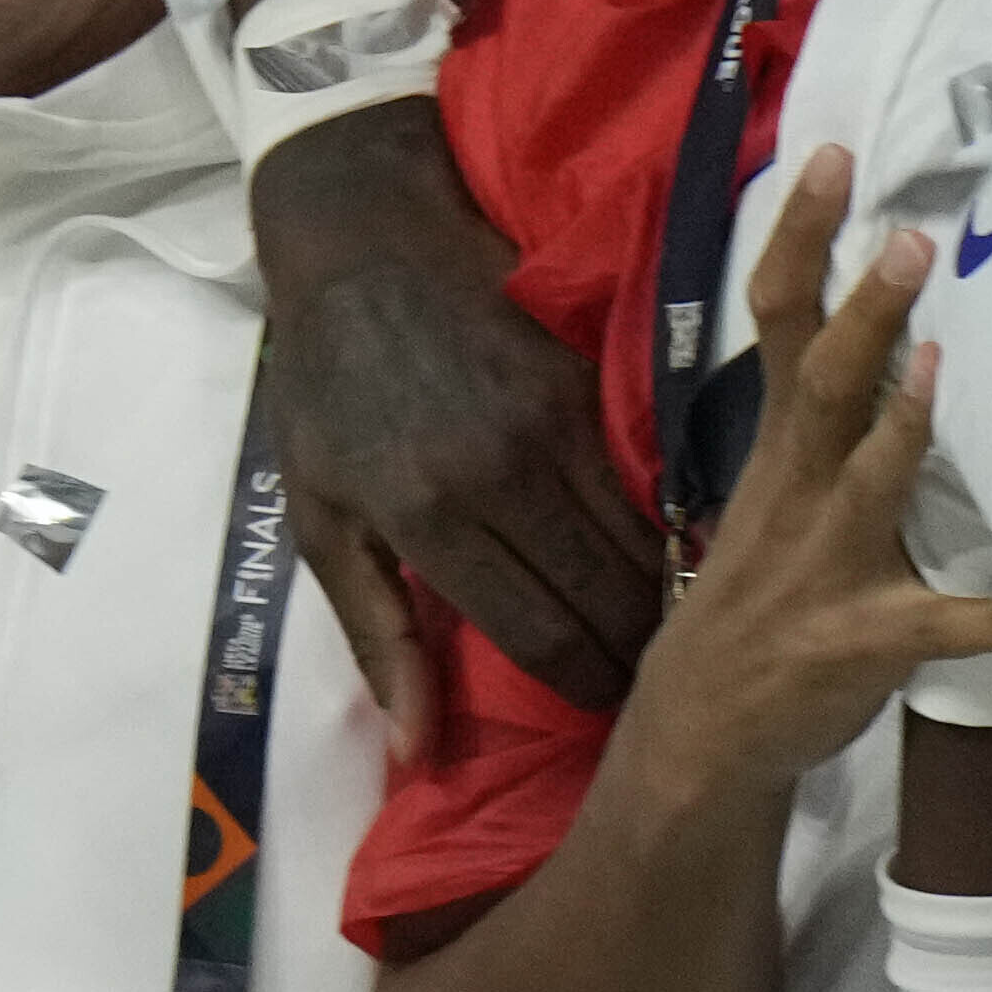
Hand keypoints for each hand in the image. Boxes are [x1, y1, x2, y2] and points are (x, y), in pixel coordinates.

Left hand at [257, 93, 657, 721]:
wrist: (362, 246)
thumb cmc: (327, 388)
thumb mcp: (318, 511)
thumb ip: (375, 631)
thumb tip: (416, 746)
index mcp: (425, 515)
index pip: (541, 638)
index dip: (586, 688)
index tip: (609, 711)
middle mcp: (500, 477)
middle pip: (609, 604)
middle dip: (639, 658)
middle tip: (654, 683)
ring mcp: (554, 429)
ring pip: (645, 550)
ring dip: (665, 601)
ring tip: (673, 634)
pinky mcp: (592, 390)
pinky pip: (652, 488)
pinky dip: (668, 535)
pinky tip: (672, 561)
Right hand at [617, 148, 991, 810]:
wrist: (704, 731)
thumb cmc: (753, 611)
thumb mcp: (775, 508)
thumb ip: (826, 440)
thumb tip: (896, 357)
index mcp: (776, 455)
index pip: (776, 325)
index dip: (800, 243)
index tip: (833, 164)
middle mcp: (792, 495)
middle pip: (816, 382)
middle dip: (862, 310)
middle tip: (908, 239)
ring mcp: (820, 568)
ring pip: (861, 481)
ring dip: (902, 423)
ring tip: (940, 358)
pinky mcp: (853, 642)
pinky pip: (922, 624)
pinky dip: (970, 617)